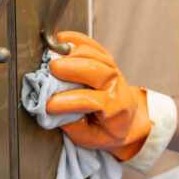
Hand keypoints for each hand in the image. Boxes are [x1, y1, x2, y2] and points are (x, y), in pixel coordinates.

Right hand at [46, 31, 152, 160]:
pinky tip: (61, 40)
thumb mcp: (91, 138)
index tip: (49, 104)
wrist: (130, 120)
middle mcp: (117, 86)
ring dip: (72, 52)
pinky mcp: (107, 60)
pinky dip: (77, 40)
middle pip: (98, 70)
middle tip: (51, 69)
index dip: (70, 101)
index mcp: (116, 109)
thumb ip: (72, 125)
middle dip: (73, 68)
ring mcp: (113, 70)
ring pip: (95, 55)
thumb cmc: (108, 130)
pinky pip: (93, 45)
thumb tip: (49, 111)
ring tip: (52, 55)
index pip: (93, 101)